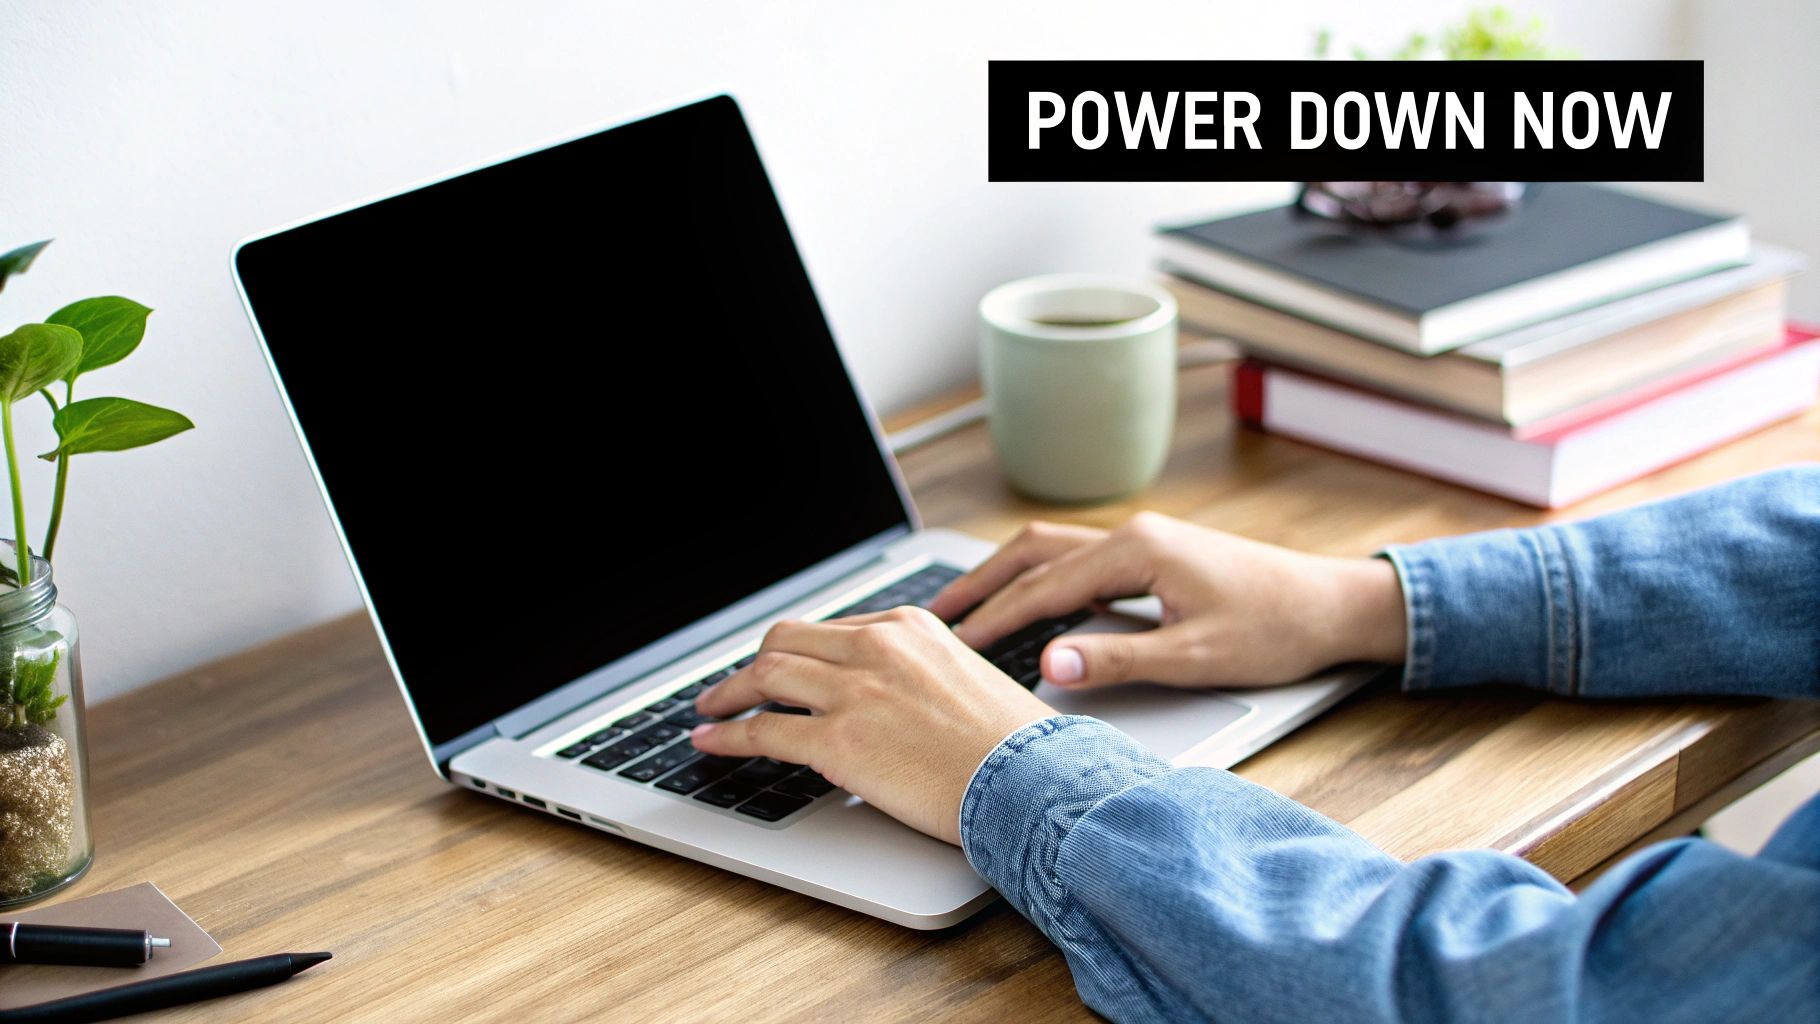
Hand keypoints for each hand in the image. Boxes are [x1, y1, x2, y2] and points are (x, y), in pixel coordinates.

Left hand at [691, 606, 1056, 844]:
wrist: (1031, 779)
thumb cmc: (1013, 744)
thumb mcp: (965, 679)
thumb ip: (918, 675)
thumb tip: (886, 701)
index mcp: (907, 627)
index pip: (831, 631)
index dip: (796, 654)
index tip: (780, 669)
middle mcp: (876, 648)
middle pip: (786, 641)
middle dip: (752, 664)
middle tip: (732, 687)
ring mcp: (853, 692)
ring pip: (764, 676)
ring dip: (727, 694)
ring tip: (709, 711)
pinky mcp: (838, 741)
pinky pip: (763, 731)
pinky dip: (726, 735)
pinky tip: (711, 742)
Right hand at [927, 513, 1406, 689]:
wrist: (1332, 606)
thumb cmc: (1276, 630)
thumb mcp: (1195, 658)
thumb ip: (1117, 660)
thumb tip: (1050, 666)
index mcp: (1138, 550)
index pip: (1043, 586)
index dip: (994, 618)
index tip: (953, 644)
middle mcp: (1134, 534)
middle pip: (1033, 551)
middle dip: (981, 582)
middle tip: (936, 614)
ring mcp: (1143, 540)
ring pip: (1053, 550)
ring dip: (1006, 576)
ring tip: (966, 607)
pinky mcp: (1153, 555)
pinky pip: (1078, 559)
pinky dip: (1040, 578)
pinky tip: (1028, 605)